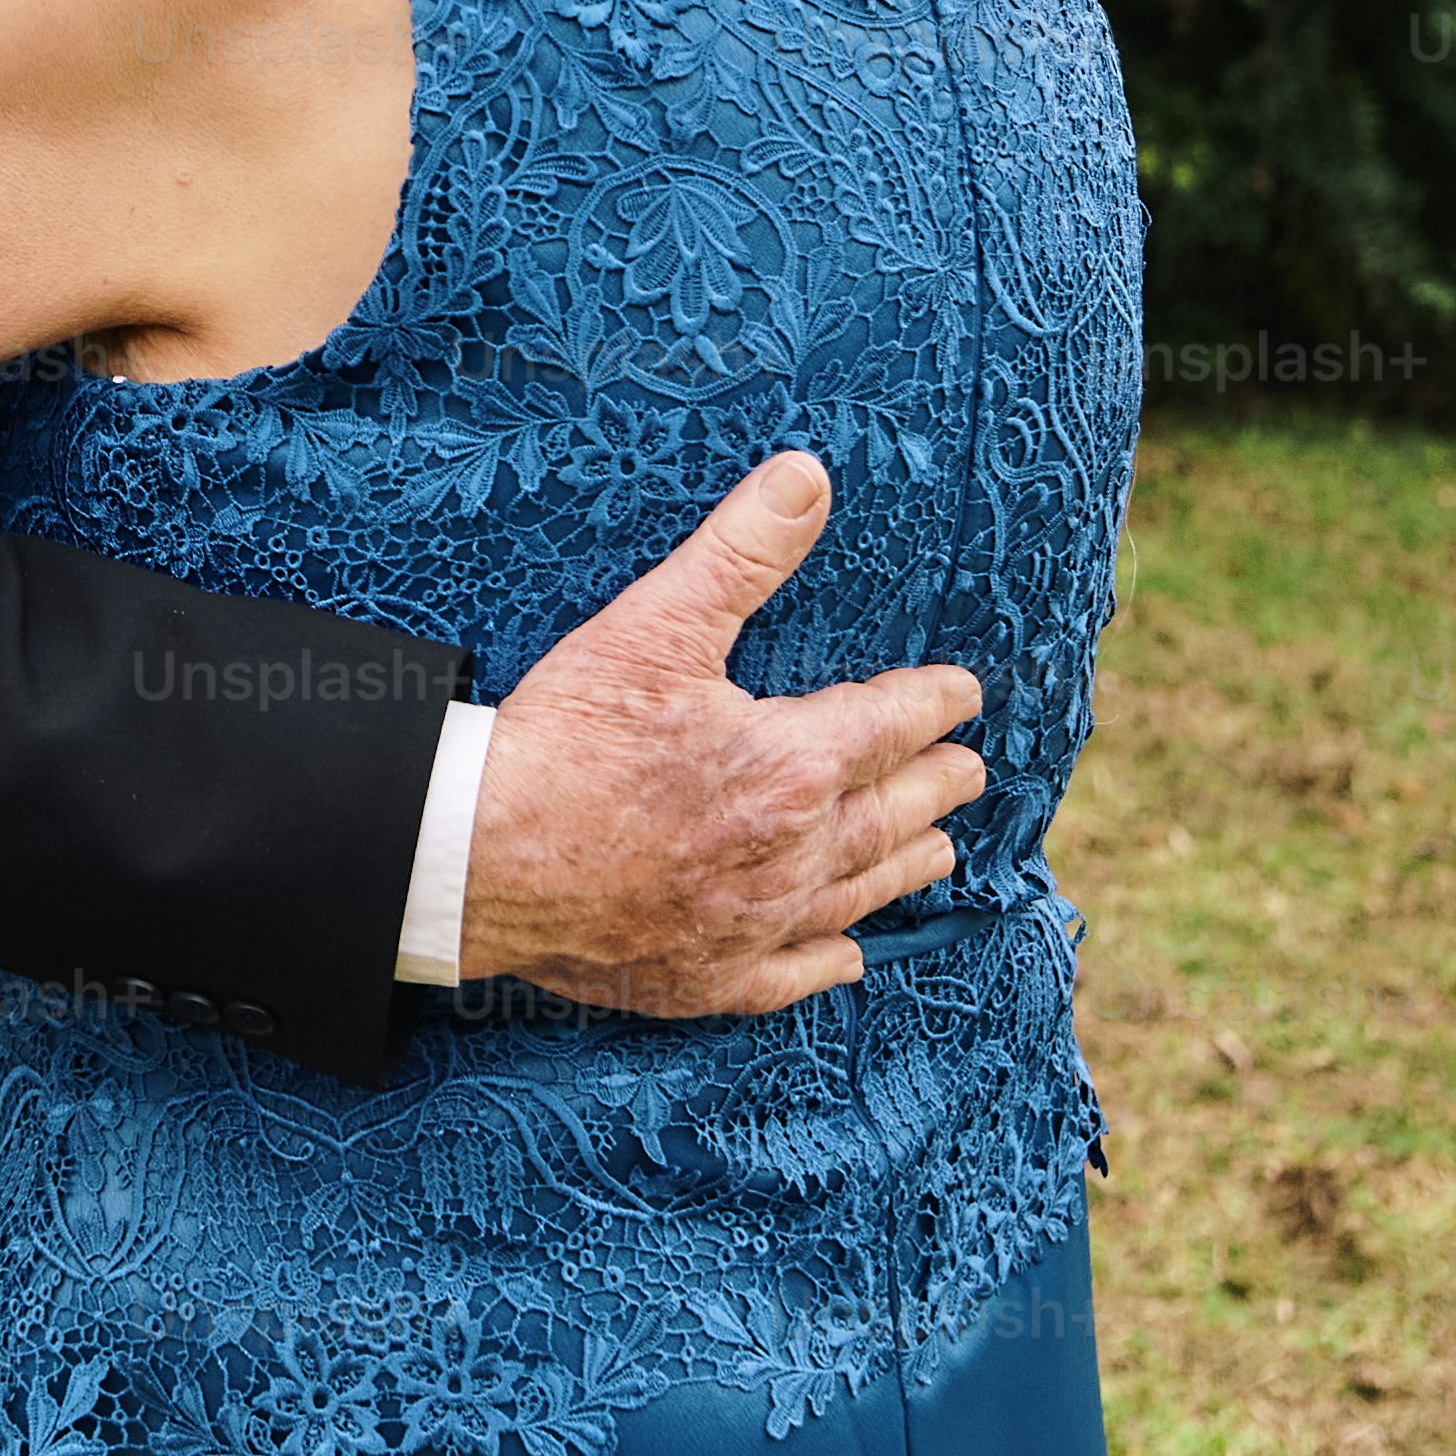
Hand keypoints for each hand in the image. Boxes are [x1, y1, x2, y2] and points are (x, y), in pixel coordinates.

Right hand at [458, 453, 986, 1014]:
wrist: (484, 857)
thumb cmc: (568, 737)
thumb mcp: (655, 623)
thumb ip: (741, 551)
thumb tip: (809, 478)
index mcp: (789, 766)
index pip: (887, 726)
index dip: (930, 704)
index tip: (963, 694)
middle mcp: (789, 854)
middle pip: (888, 815)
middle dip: (934, 786)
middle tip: (970, 771)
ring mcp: (751, 924)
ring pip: (855, 894)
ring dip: (904, 865)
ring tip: (940, 850)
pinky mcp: (706, 978)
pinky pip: (789, 975)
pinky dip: (827, 961)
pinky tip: (848, 955)